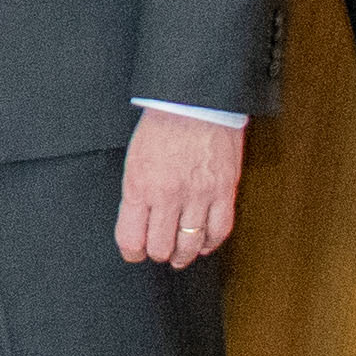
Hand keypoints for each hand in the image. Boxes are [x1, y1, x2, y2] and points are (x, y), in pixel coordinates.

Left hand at [115, 107, 244, 267]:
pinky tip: (204, 243)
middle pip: (160, 248)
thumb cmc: (162, 125)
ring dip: (183, 254)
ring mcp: (198, 194)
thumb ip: (136, 195)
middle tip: (159, 249)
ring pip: (190, 245)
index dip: (132, 252)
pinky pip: (219, 230)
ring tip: (180, 254)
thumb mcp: (134, 160)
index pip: (131, 239)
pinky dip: (211, 242)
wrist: (194, 100)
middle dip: (157, 253)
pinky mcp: (224, 190)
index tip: (135, 252)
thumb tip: (138, 225)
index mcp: (140, 186)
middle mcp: (168, 195)